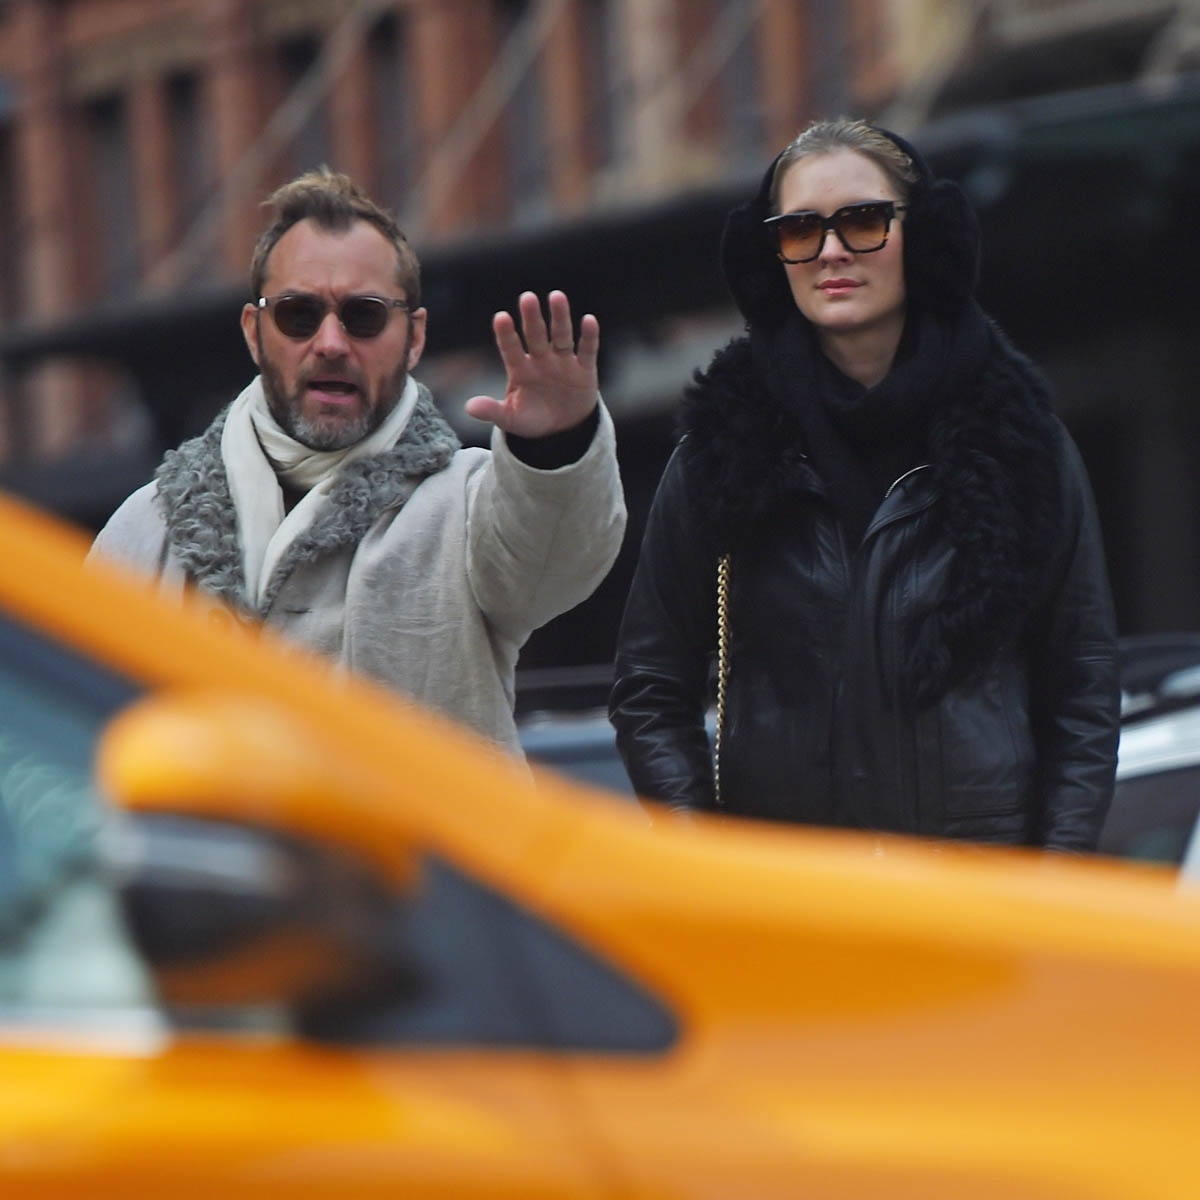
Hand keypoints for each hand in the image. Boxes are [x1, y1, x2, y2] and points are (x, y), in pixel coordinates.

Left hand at [465, 290, 598, 437]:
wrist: (563, 429)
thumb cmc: (533, 418)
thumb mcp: (511, 419)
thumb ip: (492, 411)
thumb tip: (469, 407)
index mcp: (520, 369)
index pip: (510, 349)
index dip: (506, 335)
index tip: (501, 318)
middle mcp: (541, 360)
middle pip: (535, 335)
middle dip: (532, 318)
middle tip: (527, 298)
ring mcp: (563, 362)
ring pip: (561, 336)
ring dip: (560, 317)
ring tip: (557, 296)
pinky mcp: (584, 370)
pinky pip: (587, 351)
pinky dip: (589, 336)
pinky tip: (589, 320)